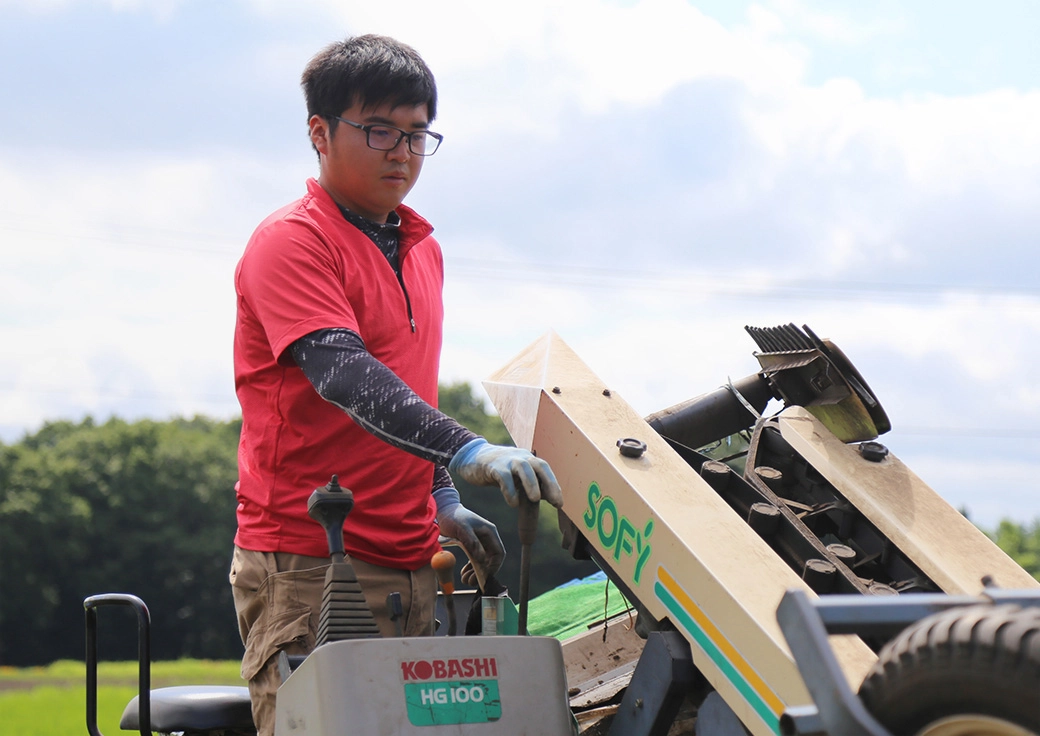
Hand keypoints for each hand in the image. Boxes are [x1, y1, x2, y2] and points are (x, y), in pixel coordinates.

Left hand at [433, 487, 504, 584]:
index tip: (485, 577)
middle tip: (471, 581)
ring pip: (483, 561)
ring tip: (465, 579)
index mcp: (489, 532)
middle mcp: (487, 538)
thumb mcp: (462, 528)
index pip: (498, 553)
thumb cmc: (454, 517)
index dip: (494, 566)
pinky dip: (470, 568)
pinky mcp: (472, 545)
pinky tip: (464, 573)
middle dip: (483, 572)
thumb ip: (472, 542)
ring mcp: (480, 542)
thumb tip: (481, 559)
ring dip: (475, 572)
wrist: (444, 510)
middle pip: (491, 559)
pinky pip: (475, 559)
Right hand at [448, 438, 563, 507]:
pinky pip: (503, 476)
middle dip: (549, 483)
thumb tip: (546, 498)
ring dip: (531, 483)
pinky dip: (509, 490)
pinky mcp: (492, 466)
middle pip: (539, 466)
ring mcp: (506, 460)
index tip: (559, 503)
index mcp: (528, 459)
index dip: (554, 485)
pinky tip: (512, 503)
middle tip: (555, 502)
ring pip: (523, 467)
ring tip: (536, 499)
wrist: (472, 457)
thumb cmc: (498, 470)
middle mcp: (520, 457)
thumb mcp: (516, 476)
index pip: (545, 470)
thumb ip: (529, 485)